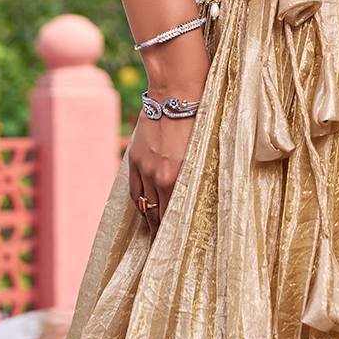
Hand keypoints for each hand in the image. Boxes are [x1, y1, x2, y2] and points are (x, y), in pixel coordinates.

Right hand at [127, 91, 202, 237]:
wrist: (175, 92)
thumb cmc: (200, 118)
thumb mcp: (204, 150)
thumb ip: (197, 175)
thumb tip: (200, 196)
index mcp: (178, 177)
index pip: (175, 215)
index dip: (177, 231)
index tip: (181, 242)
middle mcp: (159, 176)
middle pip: (159, 214)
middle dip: (164, 230)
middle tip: (170, 245)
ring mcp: (144, 168)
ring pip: (145, 205)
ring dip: (152, 219)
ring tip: (158, 232)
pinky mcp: (135, 159)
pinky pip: (134, 192)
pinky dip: (140, 204)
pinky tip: (146, 211)